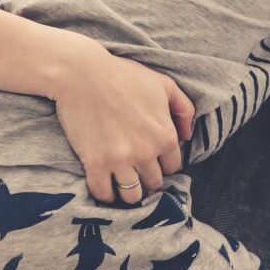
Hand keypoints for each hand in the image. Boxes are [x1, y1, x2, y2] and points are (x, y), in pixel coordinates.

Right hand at [53, 43, 195, 203]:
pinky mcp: (96, 164)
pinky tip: (104, 184)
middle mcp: (146, 152)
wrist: (81, 74)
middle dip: (146, 177)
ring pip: (132, 196)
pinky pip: (104, 194)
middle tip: (135, 169)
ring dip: (128, 191)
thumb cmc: (123, 75)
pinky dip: (105, 194)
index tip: (151, 159)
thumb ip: (184, 109)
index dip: (163, 163)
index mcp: (165, 135)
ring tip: (121, 181)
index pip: (173, 167)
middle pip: (153, 183)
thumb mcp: (163, 84)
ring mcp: (121, 161)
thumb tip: (188, 135)